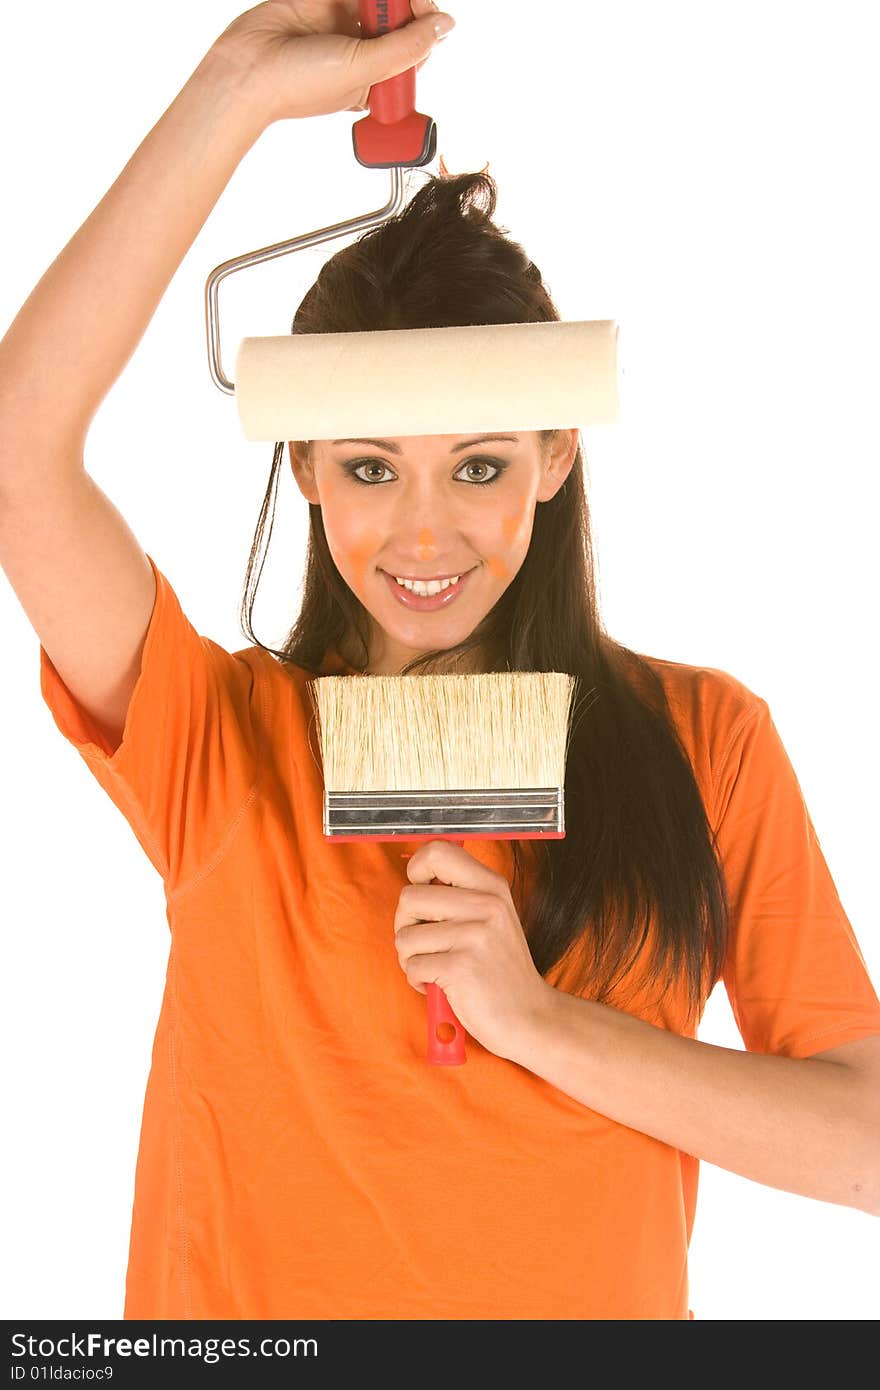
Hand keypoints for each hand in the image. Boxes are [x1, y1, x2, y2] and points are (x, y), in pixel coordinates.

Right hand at [211, 0, 454, 124]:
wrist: (248, 68)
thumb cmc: (299, 85)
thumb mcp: (364, 71)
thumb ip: (406, 47)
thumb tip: (444, 26)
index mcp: (375, 79)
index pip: (415, 46)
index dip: (424, 24)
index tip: (421, 10)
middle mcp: (362, 50)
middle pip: (401, 17)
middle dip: (406, 3)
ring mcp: (343, 23)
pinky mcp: (324, 1)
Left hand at [393, 840, 554, 1061]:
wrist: (529, 1016)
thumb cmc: (499, 969)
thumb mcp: (491, 917)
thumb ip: (459, 894)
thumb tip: (415, 877)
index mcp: (491, 886)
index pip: (437, 851)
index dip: (416, 870)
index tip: (422, 891)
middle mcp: (485, 905)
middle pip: (408, 897)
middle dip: (406, 926)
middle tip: (428, 944)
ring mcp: (474, 936)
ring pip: (404, 935)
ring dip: (411, 958)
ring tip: (438, 967)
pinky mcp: (461, 967)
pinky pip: (412, 965)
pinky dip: (419, 981)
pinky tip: (444, 985)